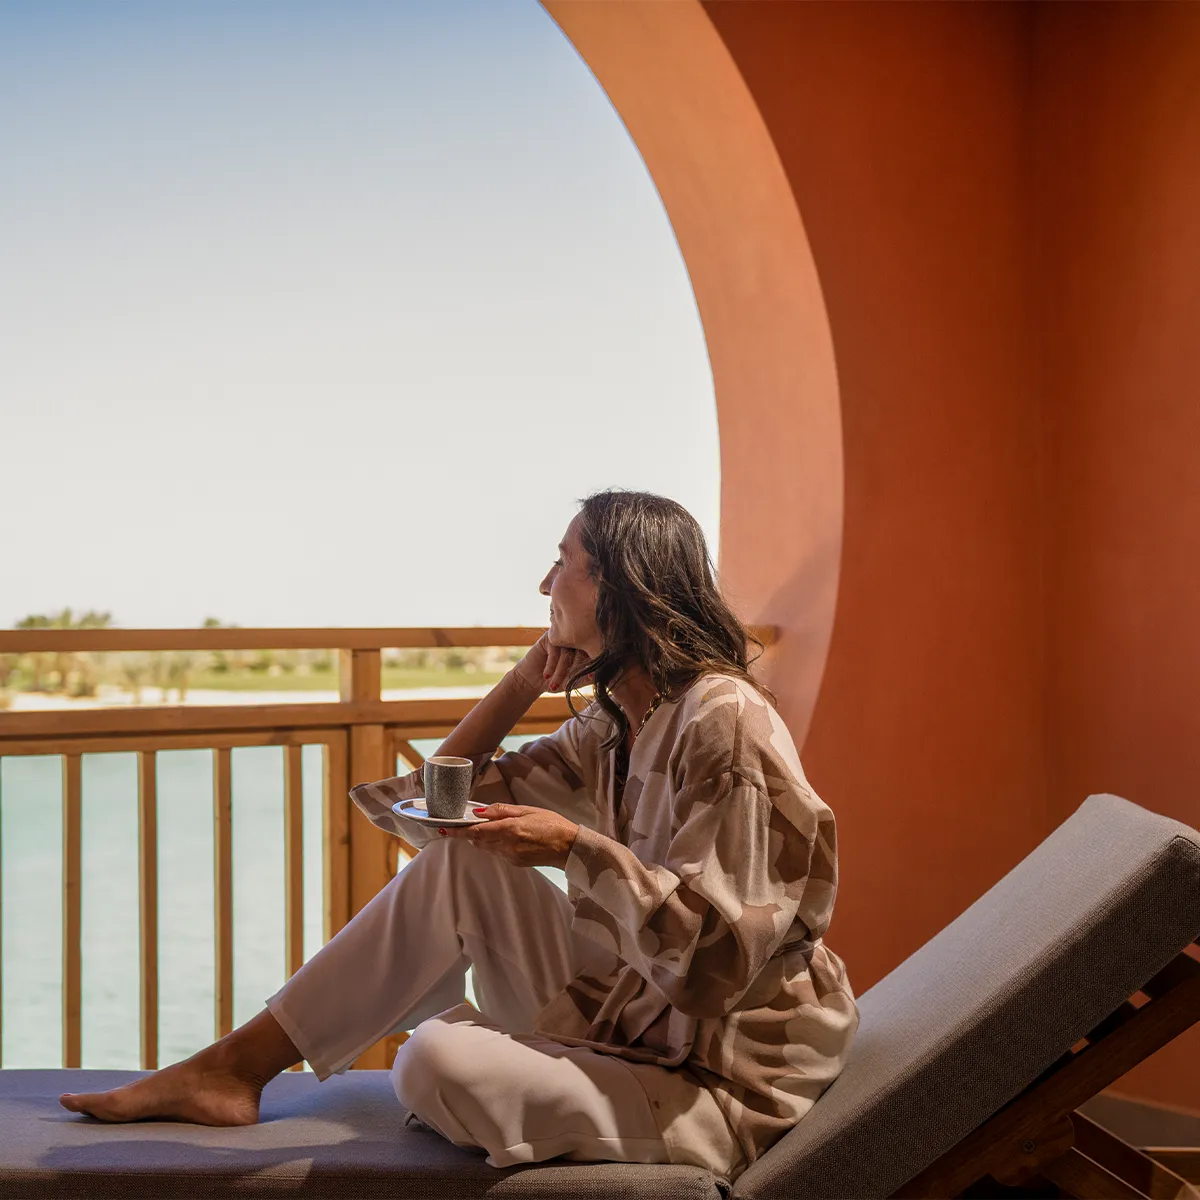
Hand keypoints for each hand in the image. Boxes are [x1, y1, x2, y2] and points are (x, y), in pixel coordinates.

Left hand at [439, 803, 578, 868]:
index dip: (457, 831)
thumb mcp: (528, 810)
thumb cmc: (553, 825)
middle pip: (477, 841)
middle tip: (465, 822)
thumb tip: (481, 811)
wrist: (569, 848)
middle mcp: (507, 846)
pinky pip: (497, 852)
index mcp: (510, 830)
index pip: (476, 832)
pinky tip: (506, 835)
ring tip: (490, 826)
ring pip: (486, 847)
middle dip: (469, 833)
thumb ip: (502, 811)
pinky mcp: (514, 863)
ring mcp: (510, 857)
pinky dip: (495, 843)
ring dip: (482, 838)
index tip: (443, 829)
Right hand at [513, 631, 594, 693]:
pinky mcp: (549, 637)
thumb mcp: (574, 682)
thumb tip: (601, 677)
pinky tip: (547, 675)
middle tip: (567, 685)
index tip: (590, 678)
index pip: (594, 654)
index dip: (593, 667)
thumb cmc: (556, 681)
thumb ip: (587, 678)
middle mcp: (576, 641)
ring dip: (560, 671)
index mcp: (586, 649)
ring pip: (567, 653)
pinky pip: (554, 650)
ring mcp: (563, 638)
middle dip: (575, 671)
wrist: (532, 681)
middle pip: (582, 652)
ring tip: (554, 685)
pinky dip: (551, 665)